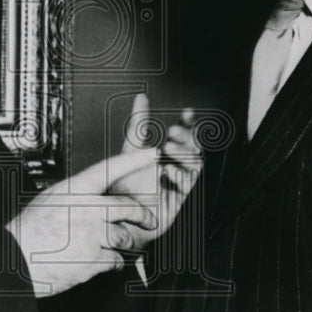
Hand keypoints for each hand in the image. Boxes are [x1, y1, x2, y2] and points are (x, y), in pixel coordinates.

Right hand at [5, 148, 159, 297]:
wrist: (14, 260)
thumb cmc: (29, 231)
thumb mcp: (51, 200)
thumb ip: (77, 196)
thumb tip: (95, 196)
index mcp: (74, 189)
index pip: (109, 169)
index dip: (134, 160)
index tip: (153, 153)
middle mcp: (86, 208)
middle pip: (127, 207)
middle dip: (144, 215)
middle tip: (150, 220)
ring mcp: (91, 233)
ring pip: (123, 237)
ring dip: (122, 245)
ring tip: (111, 248)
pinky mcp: (93, 259)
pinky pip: (115, 260)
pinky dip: (111, 264)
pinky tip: (98, 263)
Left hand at [107, 93, 201, 248]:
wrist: (117, 214)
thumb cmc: (125, 184)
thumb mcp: (131, 149)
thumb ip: (139, 124)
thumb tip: (141, 97)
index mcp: (167, 154)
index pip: (184, 135)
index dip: (188, 123)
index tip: (187, 112)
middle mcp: (175, 167)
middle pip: (193, 149)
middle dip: (187, 138)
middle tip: (173, 132)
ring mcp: (178, 183)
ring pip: (194, 166)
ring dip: (184, 155)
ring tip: (168, 148)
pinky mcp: (177, 200)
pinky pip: (186, 187)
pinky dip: (178, 177)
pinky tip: (167, 171)